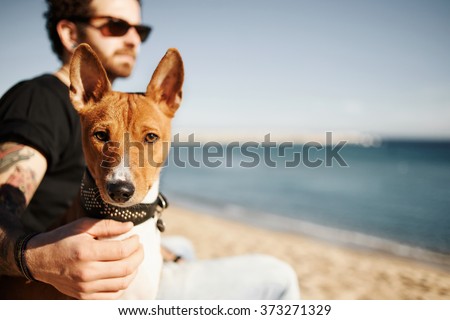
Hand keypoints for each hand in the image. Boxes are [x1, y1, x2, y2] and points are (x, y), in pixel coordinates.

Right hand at [25, 218, 142, 298]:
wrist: (39, 260)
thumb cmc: (62, 238)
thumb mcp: (83, 225)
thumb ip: (108, 225)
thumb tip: (130, 226)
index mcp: (86, 252)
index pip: (122, 251)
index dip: (135, 243)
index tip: (136, 237)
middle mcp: (86, 272)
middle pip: (126, 268)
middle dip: (138, 256)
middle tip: (139, 247)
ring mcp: (85, 287)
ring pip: (122, 283)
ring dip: (134, 270)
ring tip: (134, 259)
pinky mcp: (84, 296)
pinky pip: (113, 295)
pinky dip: (123, 284)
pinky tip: (124, 273)